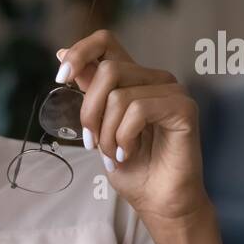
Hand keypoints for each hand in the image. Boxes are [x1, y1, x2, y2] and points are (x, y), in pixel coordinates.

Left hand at [56, 30, 217, 237]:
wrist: (156, 201)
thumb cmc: (131, 168)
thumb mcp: (98, 126)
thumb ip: (88, 91)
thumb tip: (60, 54)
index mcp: (131, 79)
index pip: (106, 42)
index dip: (80, 52)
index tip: (60, 79)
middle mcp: (153, 79)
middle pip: (107, 71)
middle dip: (89, 112)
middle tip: (92, 143)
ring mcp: (171, 91)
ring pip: (119, 95)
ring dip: (107, 133)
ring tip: (114, 154)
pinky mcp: (184, 108)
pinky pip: (139, 109)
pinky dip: (124, 137)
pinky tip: (127, 153)